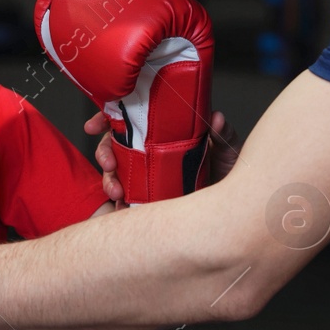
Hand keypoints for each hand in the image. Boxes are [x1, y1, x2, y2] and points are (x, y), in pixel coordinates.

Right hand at [85, 108, 241, 199]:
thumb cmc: (233, 176)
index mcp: (167, 132)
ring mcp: (149, 175)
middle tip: (108, 164)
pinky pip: (125, 199)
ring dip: (109, 180)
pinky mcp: (148, 199)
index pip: (133, 117)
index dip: (109, 118)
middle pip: (116, 144)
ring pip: (116, 172)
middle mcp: (153, 151)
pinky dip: (119, 205)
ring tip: (116, 192)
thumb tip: (215, 118)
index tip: (93, 126)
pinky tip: (122, 208)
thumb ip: (224, 135)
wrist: (236, 211)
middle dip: (104, 153)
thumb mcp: (230, 151)